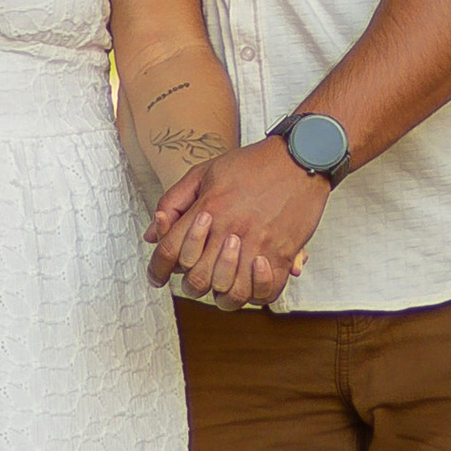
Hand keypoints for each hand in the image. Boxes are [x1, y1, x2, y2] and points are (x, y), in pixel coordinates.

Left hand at [145, 137, 332, 308]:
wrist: (299, 157)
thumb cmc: (251, 164)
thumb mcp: (203, 173)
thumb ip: (174, 202)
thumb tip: (151, 234)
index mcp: (207, 209)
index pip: (170, 251)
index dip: (157, 268)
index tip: (157, 277)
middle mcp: (230, 231)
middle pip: (197, 279)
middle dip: (190, 282)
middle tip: (195, 275)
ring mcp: (258, 246)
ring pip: (230, 292)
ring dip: (222, 292)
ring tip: (222, 282)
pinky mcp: (283, 254)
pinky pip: (266, 292)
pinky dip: (255, 293)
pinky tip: (250, 279)